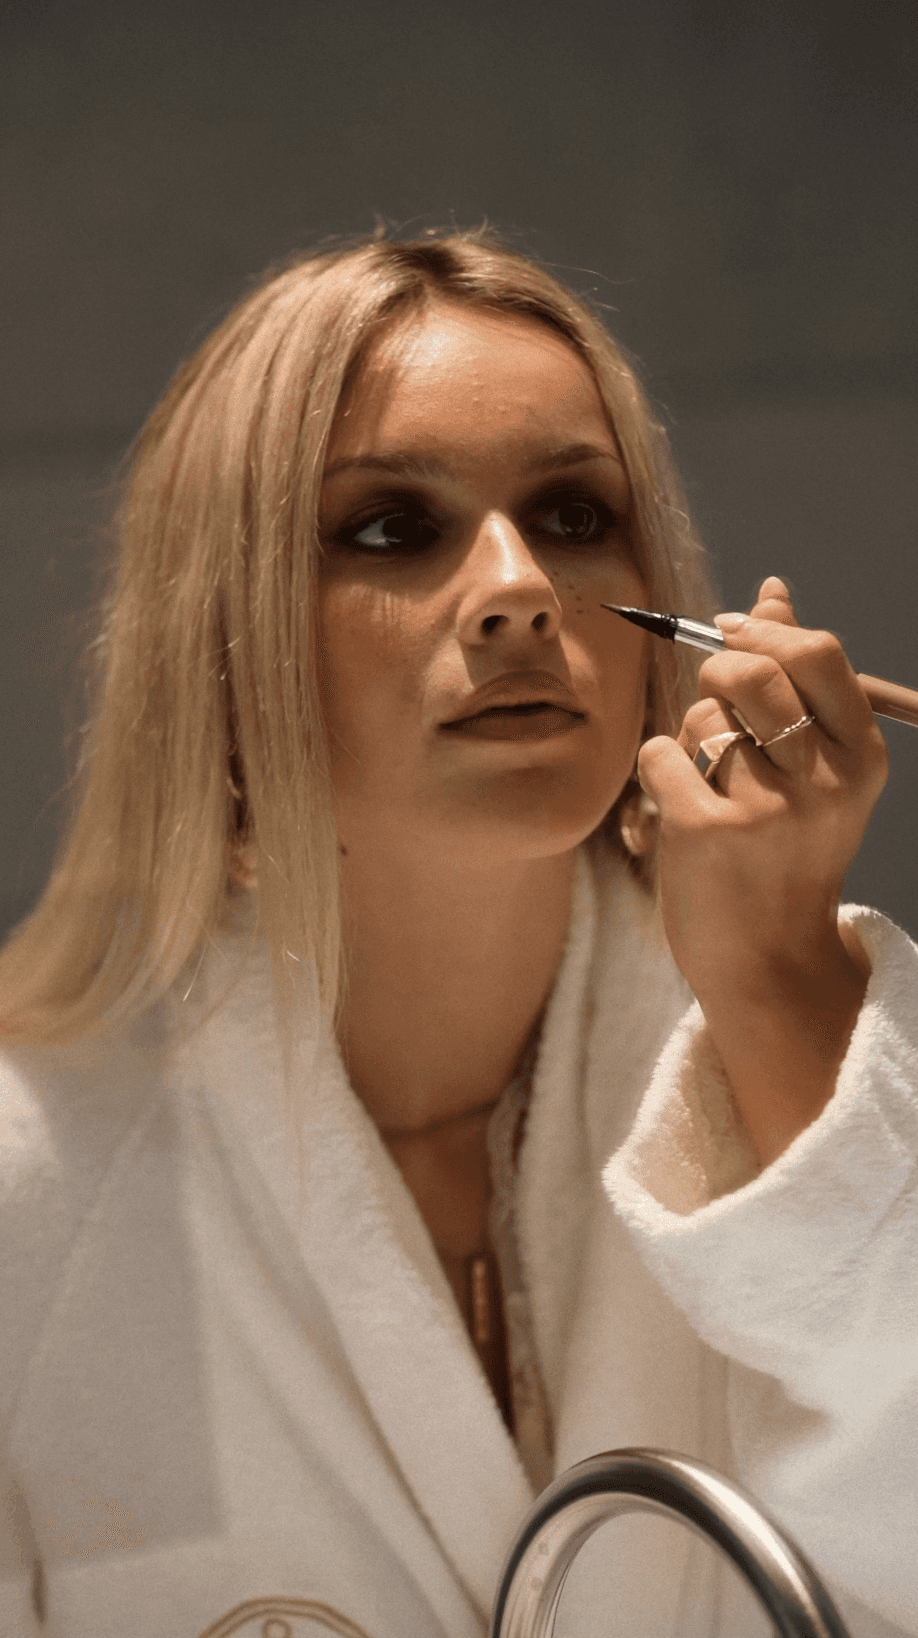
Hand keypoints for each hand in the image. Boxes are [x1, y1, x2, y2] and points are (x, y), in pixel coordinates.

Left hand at [637, 577, 888, 1165]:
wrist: (765, 961)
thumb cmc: (782, 854)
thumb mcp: (814, 771)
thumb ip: (794, 678)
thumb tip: (773, 590)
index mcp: (861, 758)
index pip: (817, 653)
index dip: (763, 632)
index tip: (727, 630)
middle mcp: (825, 780)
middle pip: (753, 670)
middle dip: (716, 674)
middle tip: (711, 706)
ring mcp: (768, 807)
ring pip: (701, 717)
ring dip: (688, 738)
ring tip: (705, 783)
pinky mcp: (707, 831)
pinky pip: (658, 754)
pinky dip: (654, 776)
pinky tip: (674, 812)